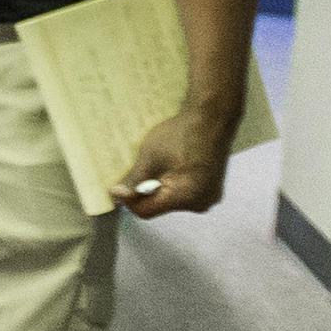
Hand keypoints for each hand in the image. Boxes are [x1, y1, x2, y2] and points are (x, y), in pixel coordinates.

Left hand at [113, 104, 234, 217]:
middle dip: (146, 193)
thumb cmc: (179, 135)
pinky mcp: (214, 189)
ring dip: (161, 188)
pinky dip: (175, 184)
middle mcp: (201, 203)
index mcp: (184, 197)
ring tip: (160, 166)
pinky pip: (186, 194)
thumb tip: (116, 197)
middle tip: (141, 171)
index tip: (120, 186)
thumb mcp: (149, 157)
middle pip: (160, 207)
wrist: (211, 118)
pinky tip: (173, 167)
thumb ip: (133, 181)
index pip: (146, 211)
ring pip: (173, 200)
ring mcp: (210, 197)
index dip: (129, 201)